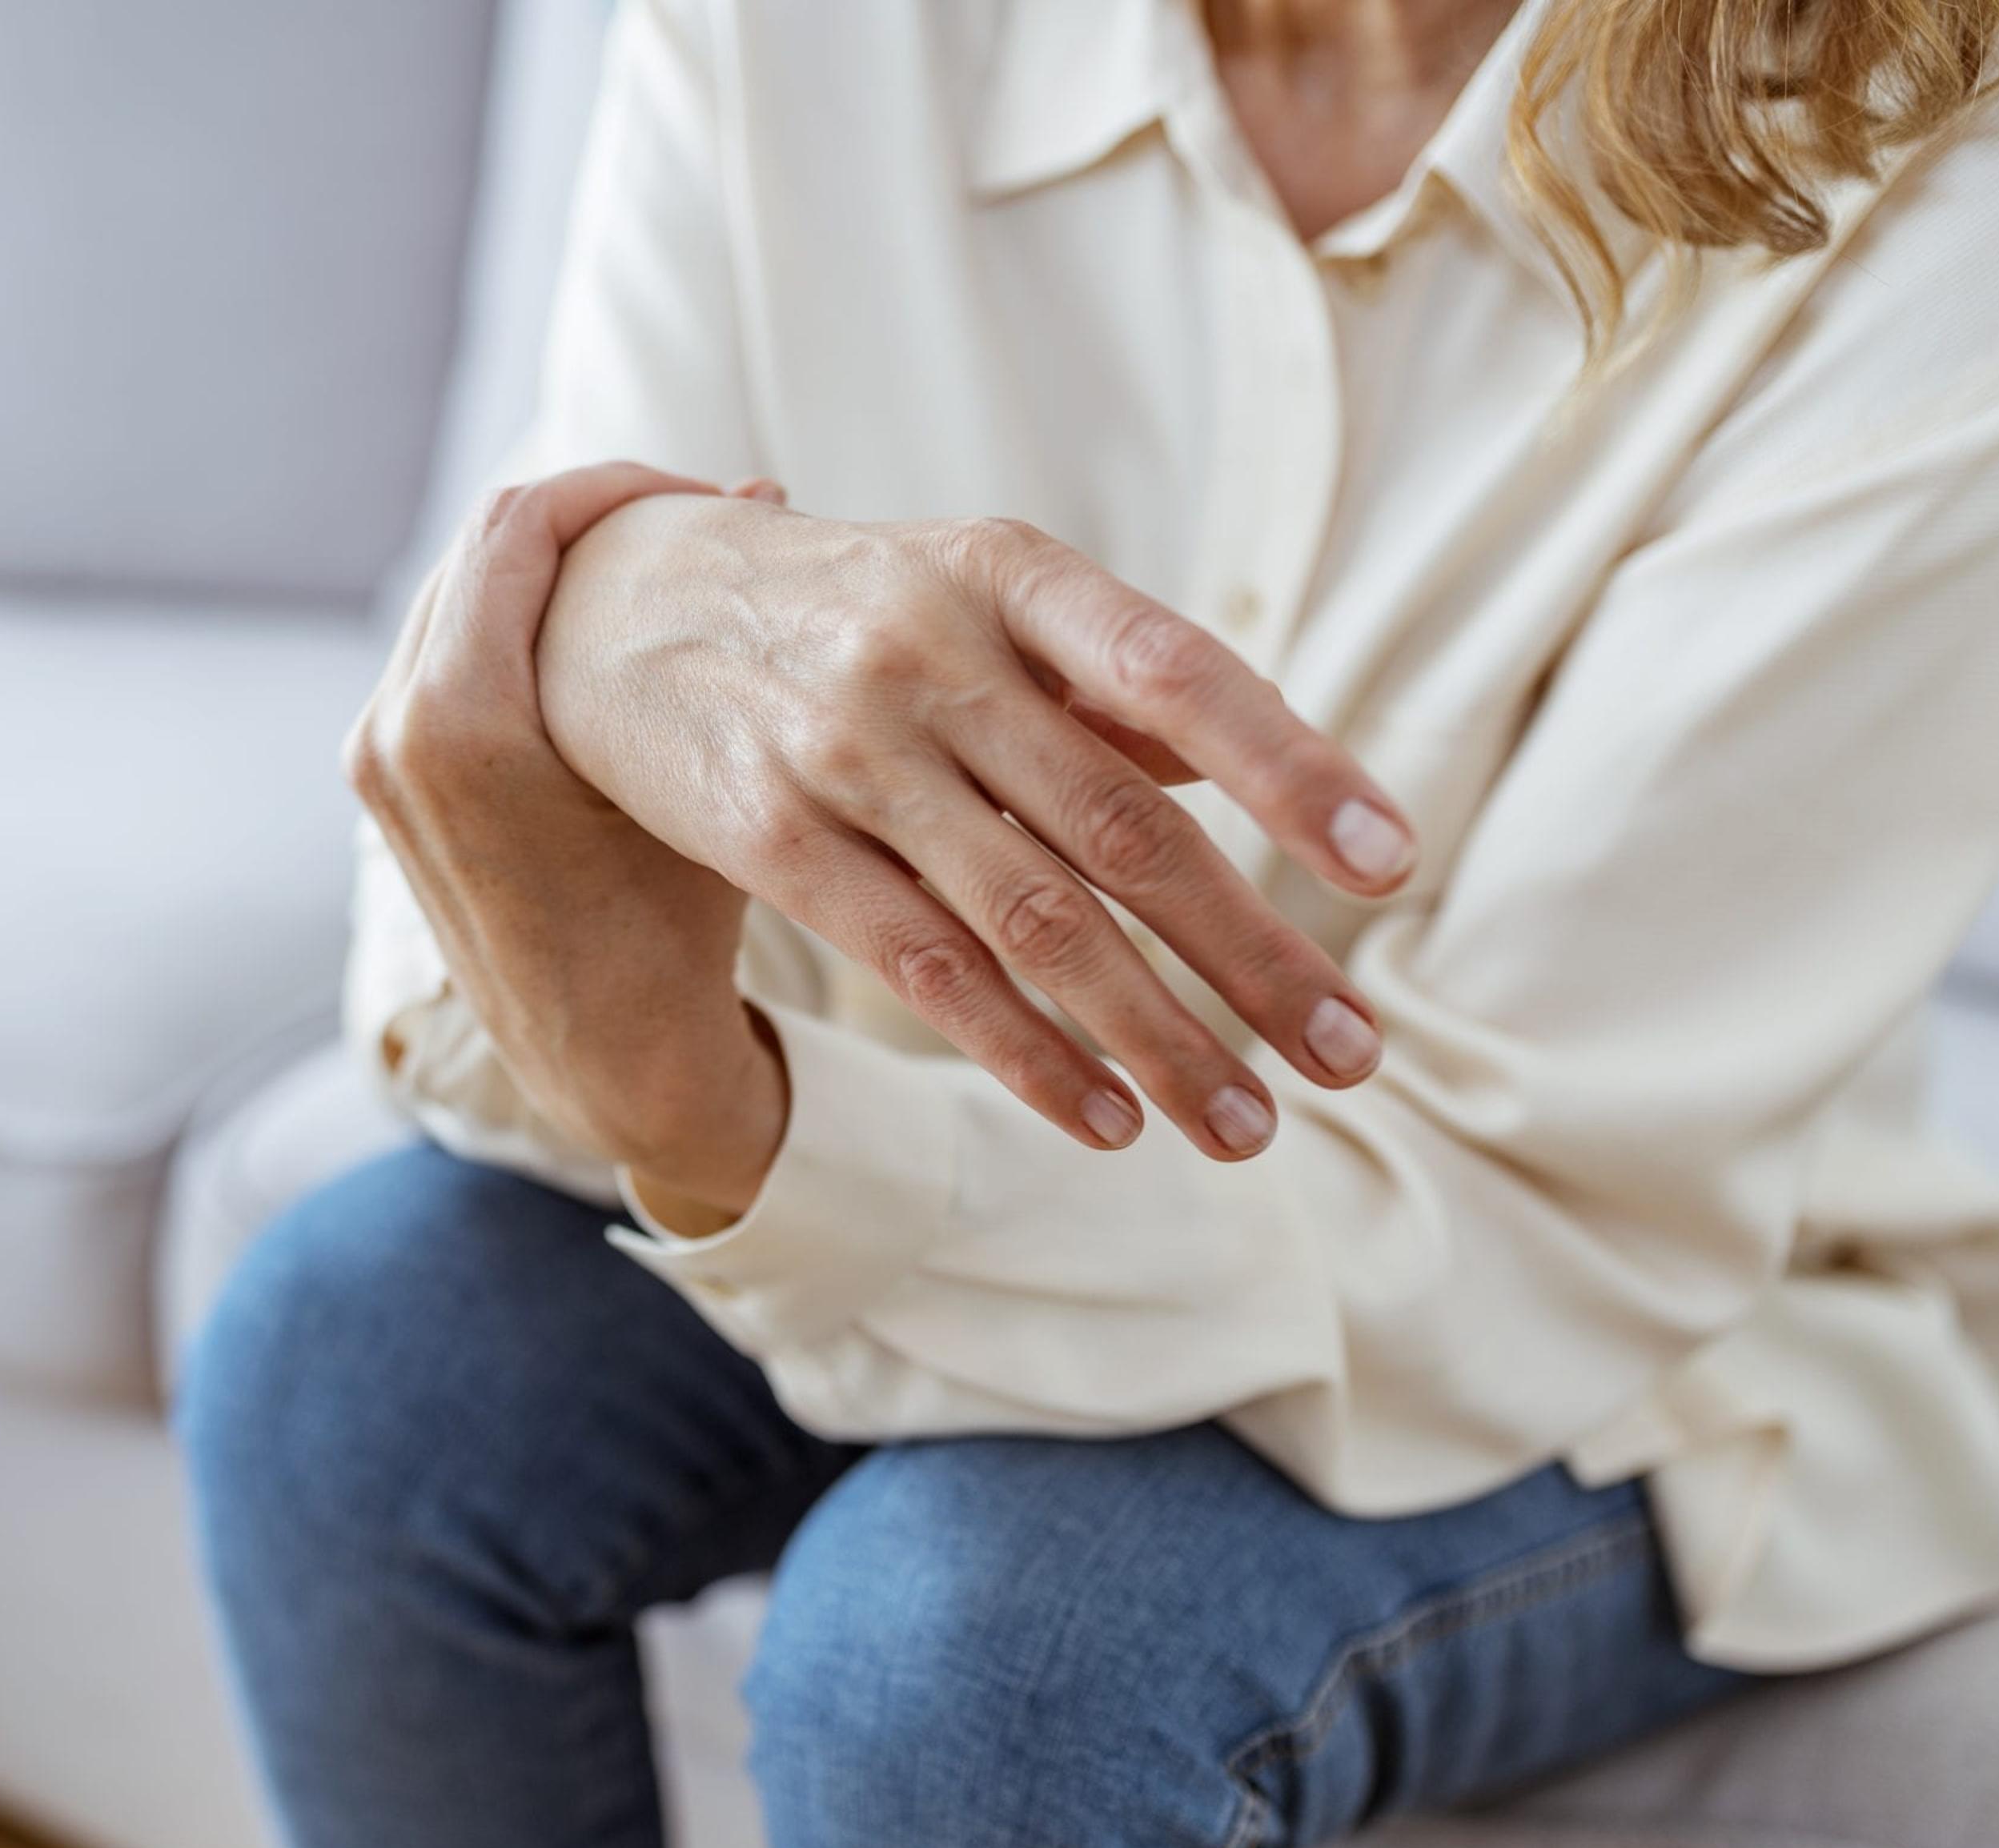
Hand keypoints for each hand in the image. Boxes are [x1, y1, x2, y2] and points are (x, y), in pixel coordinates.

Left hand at [347, 465, 791, 1222]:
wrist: (607, 1064)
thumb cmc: (673, 933)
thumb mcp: (710, 777)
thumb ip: (715, 628)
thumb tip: (763, 488)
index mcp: (454, 724)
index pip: (515, 527)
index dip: (611, 489)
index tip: (697, 495)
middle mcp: (390, 732)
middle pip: (477, 553)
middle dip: (580, 522)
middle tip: (682, 523)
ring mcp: (375, 760)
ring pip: (456, 600)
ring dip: (544, 572)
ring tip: (644, 574)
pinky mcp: (382, 783)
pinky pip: (440, 657)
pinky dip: (511, 627)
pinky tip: (593, 636)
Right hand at [536, 493, 1409, 1159]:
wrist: (610, 605)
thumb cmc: (844, 606)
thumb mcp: (975, 595)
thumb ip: (1107, 678)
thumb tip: (1255, 769)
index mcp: (1009, 573)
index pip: (1179, 672)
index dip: (1290, 769)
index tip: (1389, 865)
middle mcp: (930, 651)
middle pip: (1122, 829)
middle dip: (1250, 954)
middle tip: (1350, 1054)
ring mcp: (844, 748)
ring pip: (1033, 919)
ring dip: (1157, 1036)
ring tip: (1248, 1124)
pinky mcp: (770, 836)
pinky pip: (922, 966)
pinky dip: (1025, 1053)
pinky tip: (1107, 1120)